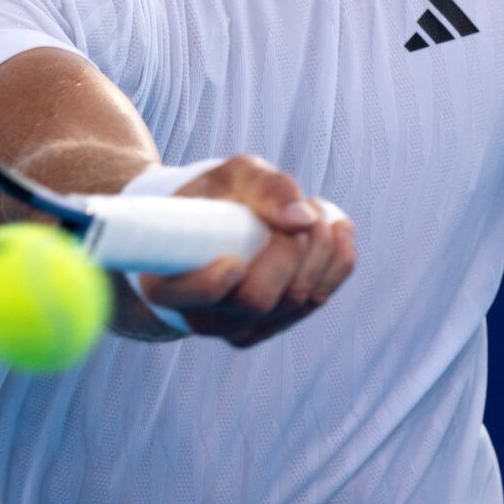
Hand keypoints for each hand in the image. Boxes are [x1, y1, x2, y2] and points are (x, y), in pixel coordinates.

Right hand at [135, 154, 355, 348]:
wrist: (217, 221)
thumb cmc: (218, 194)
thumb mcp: (233, 175)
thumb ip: (263, 187)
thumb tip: (301, 220)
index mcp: (167, 285)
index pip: (193, 303)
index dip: (212, 287)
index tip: (233, 261)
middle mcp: (202, 317)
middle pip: (258, 301)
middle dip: (288, 249)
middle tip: (298, 208)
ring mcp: (240, 328)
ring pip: (296, 302)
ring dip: (318, 248)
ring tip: (313, 210)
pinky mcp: (275, 324)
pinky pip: (320, 299)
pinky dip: (336, 260)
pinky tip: (335, 227)